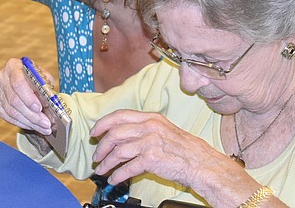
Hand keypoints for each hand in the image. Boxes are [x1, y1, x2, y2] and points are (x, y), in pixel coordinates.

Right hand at [0, 58, 52, 133]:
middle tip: (46, 123)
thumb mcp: (43, 78)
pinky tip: (32, 125)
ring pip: (11, 111)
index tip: (39, 108)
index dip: (28, 98)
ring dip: (29, 122)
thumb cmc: (35, 78)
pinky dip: (22, 123)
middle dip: (32, 115)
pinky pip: (7, 117)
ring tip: (43, 127)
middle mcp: (1, 77)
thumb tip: (49, 104)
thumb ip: (45, 88)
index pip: (18, 83)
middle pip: (14, 100)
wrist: (24, 80)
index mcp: (13, 66)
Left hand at [90, 109, 233, 188]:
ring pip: (119, 152)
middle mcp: (149, 127)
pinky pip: (128, 167)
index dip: (103, 124)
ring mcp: (150, 142)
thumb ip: (142, 129)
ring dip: (107, 163)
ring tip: (102, 170)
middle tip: (96, 156)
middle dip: (101, 147)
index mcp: (150, 117)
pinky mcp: (152, 158)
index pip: (119, 116)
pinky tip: (114, 179)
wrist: (200, 162)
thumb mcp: (163, 130)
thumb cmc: (183, 148)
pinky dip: (118, 174)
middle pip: (115, 134)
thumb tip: (119, 136)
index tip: (94, 133)